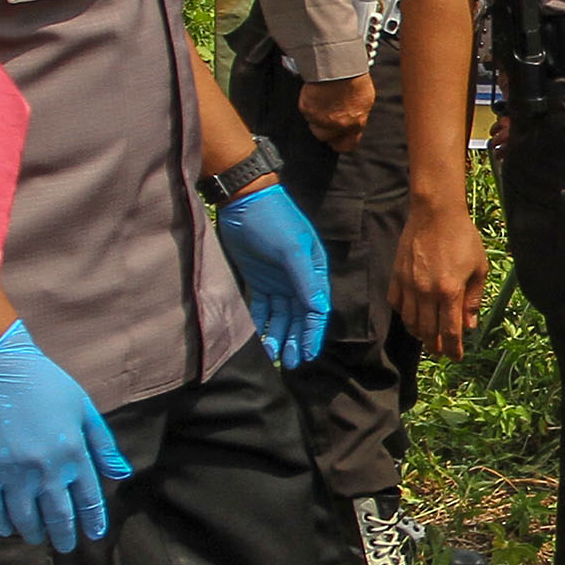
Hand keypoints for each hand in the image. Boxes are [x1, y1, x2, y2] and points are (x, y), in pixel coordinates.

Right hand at [0, 319, 129, 549]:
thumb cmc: (44, 382)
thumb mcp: (83, 407)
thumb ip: (102, 443)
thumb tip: (121, 474)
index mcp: (74, 454)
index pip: (89, 499)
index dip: (92, 520)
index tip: (93, 535)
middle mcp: (46, 470)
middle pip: (58, 515)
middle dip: (63, 536)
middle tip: (64, 547)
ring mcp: (12, 472)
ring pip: (25, 518)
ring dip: (33, 533)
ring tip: (36, 538)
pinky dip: (0, 523)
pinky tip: (7, 530)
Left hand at [214, 179, 333, 369]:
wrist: (244, 200)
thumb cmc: (273, 219)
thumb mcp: (292, 248)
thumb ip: (306, 280)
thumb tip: (320, 310)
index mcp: (314, 271)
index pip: (316, 310)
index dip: (311, 334)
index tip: (306, 355)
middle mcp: (299, 280)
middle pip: (299, 318)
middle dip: (296, 341)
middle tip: (289, 364)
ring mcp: (278, 281)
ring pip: (281, 317)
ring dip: (279, 336)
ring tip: (274, 357)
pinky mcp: (259, 280)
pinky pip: (262, 309)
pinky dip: (262, 324)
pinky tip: (260, 340)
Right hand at [299, 71, 374, 151]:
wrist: (339, 66)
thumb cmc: (354, 77)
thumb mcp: (364, 100)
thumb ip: (356, 115)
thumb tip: (351, 121)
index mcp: (356, 124)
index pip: (347, 145)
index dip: (339, 142)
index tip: (336, 140)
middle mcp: (338, 125)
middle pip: (324, 136)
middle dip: (323, 127)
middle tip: (324, 113)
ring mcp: (321, 119)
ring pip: (313, 123)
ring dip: (315, 114)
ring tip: (321, 98)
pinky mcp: (308, 110)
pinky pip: (305, 110)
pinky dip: (308, 102)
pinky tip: (315, 92)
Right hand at [394, 204, 489, 356]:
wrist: (435, 214)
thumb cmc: (463, 239)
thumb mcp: (479, 269)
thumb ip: (473, 299)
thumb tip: (469, 325)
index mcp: (450, 291)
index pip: (450, 331)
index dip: (453, 349)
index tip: (456, 357)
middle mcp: (427, 292)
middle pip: (428, 331)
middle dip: (436, 346)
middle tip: (442, 351)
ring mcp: (408, 285)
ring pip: (411, 322)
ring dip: (420, 335)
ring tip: (428, 338)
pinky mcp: (396, 276)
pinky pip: (397, 304)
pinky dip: (405, 316)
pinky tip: (413, 317)